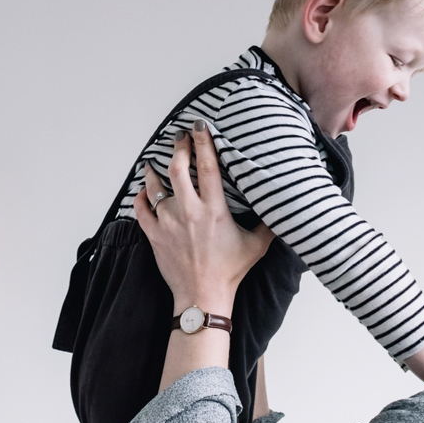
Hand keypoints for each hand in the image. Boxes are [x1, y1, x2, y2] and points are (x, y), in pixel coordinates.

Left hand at [135, 120, 275, 314]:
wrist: (202, 296)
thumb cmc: (230, 271)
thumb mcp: (257, 245)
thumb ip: (268, 223)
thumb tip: (283, 207)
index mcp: (214, 210)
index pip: (207, 167)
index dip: (203, 142)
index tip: (199, 126)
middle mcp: (188, 212)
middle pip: (177, 169)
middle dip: (178, 148)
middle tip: (179, 137)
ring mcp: (167, 222)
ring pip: (154, 187)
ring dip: (153, 170)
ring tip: (153, 161)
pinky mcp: (154, 235)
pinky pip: (140, 209)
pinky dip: (140, 197)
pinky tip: (142, 190)